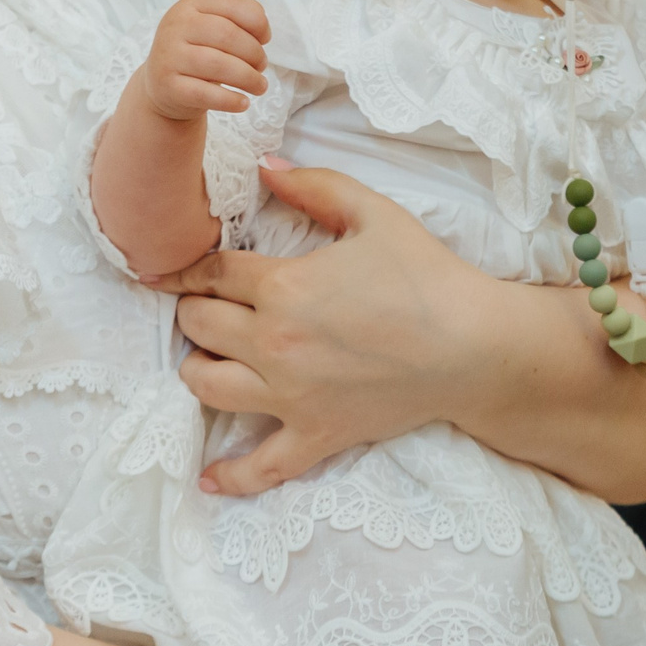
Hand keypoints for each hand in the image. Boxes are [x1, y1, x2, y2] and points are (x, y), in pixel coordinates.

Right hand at [139, 0, 269, 121]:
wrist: (163, 85)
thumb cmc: (198, 51)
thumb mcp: (211, 26)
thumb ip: (237, 18)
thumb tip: (262, 31)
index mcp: (190, 5)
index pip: (230, 4)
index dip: (257, 21)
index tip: (265, 39)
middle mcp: (176, 26)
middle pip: (227, 35)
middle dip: (254, 53)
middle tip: (261, 65)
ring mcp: (169, 56)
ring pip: (218, 65)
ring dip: (248, 78)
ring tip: (259, 86)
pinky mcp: (168, 86)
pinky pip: (205, 94)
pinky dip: (230, 100)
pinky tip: (243, 103)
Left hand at [152, 163, 485, 495]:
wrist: (473, 344)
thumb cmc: (427, 275)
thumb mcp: (372, 212)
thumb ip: (313, 185)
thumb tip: (264, 167)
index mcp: (285, 287)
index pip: (212, 274)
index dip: (188, 268)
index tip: (171, 271)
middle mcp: (275, 344)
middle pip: (200, 327)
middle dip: (194, 311)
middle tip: (204, 305)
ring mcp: (292, 396)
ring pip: (208, 387)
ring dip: (197, 368)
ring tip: (208, 356)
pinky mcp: (316, 435)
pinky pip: (260, 467)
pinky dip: (229, 476)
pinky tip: (207, 478)